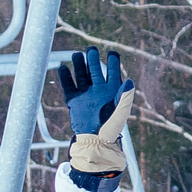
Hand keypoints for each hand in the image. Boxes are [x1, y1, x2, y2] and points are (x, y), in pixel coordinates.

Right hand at [56, 47, 135, 174]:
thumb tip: (129, 81)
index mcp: (112, 91)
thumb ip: (125, 97)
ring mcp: (85, 95)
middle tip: (91, 49)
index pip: (113, 72)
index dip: (113, 62)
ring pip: (81, 76)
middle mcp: (98, 90)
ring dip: (79, 65)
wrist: (94, 141)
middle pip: (94, 70)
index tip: (112, 53)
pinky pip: (69, 86)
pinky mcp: (74, 101)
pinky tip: (63, 67)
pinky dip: (65, 77)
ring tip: (76, 54)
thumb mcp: (120, 112)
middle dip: (93, 59)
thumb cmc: (111, 128)